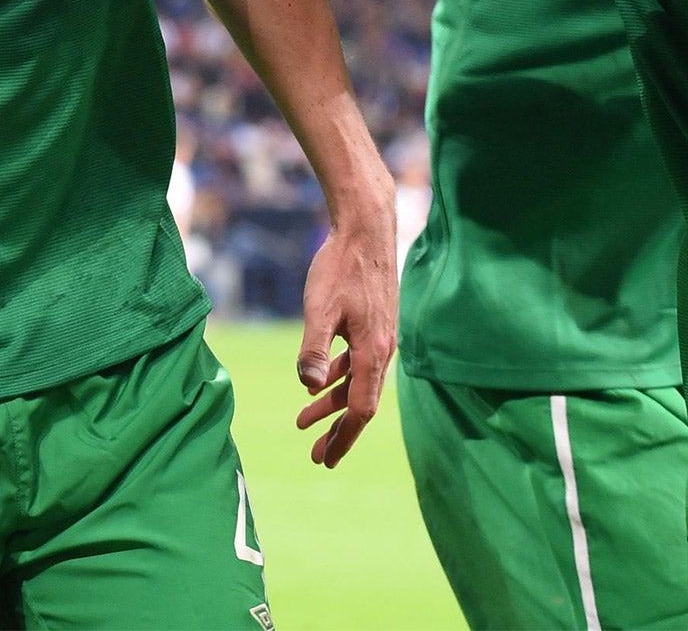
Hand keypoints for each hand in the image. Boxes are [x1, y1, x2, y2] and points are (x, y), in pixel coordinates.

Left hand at [294, 168, 397, 468]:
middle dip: (337, 431)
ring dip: (333, 403)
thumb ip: (314, 350)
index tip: (326, 459)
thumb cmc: (341, 267)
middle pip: (361, 403)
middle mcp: (382, 350)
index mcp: (373, 353)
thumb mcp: (320, 309)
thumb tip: (308, 387)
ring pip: (358, 383)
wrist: (366, 228)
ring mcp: (380, 337)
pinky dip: (339, 376)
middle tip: (316, 455)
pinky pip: (358, 362)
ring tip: (305, 420)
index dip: (343, 437)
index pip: (360, 410)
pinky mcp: (374, 324)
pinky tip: (320, 381)